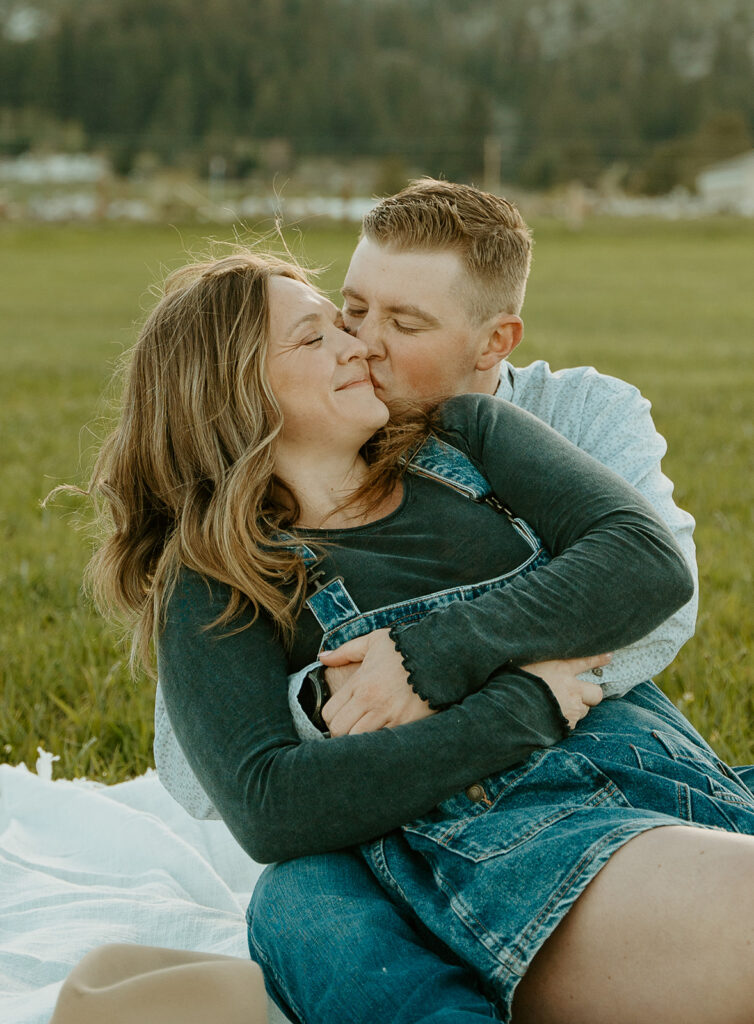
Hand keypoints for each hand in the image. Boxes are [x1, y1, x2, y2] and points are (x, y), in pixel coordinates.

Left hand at [318, 628, 435, 735]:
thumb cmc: (404, 648)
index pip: (329, 713)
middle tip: (351, 728)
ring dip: (359, 740)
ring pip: (359, 740)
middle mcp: (371, 700)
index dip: (331, 718)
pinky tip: (383, 735)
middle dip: (341, 732)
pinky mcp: (406, 724)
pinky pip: (383, 742)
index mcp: (360, 682)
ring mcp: (389, 714)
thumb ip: (345, 651)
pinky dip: (380, 742)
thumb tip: (322, 658)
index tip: (341, 716)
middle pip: (340, 731)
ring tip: (366, 734)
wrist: (440, 654)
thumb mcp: (373, 642)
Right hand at [521, 653, 608, 729]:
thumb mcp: (526, 666)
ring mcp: (572, 707)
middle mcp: (571, 688)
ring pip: (584, 710)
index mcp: (561, 669)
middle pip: (596, 693)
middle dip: (591, 695)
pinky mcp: (568, 724)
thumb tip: (535, 662)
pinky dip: (565, 723)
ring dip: (576, 709)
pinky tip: (552, 721)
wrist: (514, 708)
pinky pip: (572, 724)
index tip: (609, 656)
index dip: (599, 659)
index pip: (585, 661)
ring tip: (558, 709)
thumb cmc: (516, 683)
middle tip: (579, 696)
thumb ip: (539, 666)